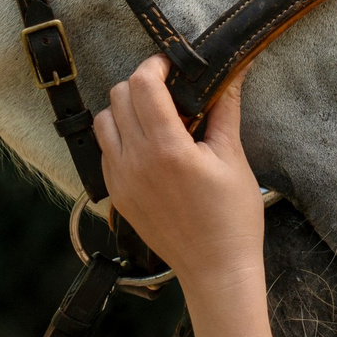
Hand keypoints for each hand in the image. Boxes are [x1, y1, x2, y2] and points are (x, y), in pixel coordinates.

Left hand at [95, 57, 263, 287]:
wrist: (215, 269)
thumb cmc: (231, 217)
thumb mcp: (233, 158)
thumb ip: (224, 109)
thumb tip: (233, 70)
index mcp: (166, 149)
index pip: (142, 85)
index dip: (155, 66)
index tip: (171, 67)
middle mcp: (134, 161)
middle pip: (118, 96)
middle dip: (142, 86)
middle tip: (171, 97)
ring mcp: (120, 179)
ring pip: (103, 122)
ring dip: (126, 111)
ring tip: (158, 123)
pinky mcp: (116, 195)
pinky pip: (106, 151)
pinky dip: (121, 138)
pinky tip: (150, 149)